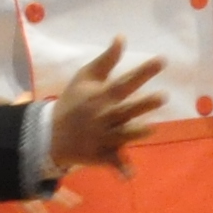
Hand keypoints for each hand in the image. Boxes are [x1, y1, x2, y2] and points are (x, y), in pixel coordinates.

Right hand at [45, 38, 169, 174]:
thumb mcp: (84, 78)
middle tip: (164, 96)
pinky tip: (130, 176)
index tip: (163, 60)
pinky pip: (112, 162)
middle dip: (143, 104)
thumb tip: (122, 37)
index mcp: (101, 96)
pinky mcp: (100, 155)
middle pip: (125, 109)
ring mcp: (102, 137)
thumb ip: (106, 60)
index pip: (125, 82)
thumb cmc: (72, 102)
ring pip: (122, 134)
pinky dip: (120, 169)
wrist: (49, 134)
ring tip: (151, 128)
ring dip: (135, 133)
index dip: (143, 71)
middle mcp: (103, 116)